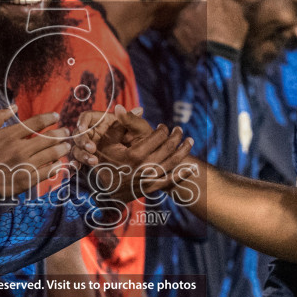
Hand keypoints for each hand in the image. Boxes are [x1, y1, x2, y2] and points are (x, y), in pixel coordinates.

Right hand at [0, 107, 70, 198]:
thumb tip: (14, 106)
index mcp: (10, 135)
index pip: (36, 123)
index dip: (49, 118)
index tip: (56, 116)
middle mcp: (20, 149)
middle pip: (48, 138)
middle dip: (60, 133)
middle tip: (66, 131)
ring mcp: (25, 165)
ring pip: (51, 154)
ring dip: (62, 149)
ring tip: (66, 146)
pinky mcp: (27, 180)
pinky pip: (47, 172)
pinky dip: (56, 167)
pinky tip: (59, 164)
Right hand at [75, 107, 194, 200]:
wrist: (103, 190)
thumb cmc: (105, 161)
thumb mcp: (108, 141)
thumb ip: (119, 124)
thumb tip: (120, 105)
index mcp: (134, 154)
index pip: (158, 136)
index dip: (163, 129)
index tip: (163, 126)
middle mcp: (144, 167)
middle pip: (169, 147)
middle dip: (177, 135)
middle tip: (179, 129)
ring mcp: (149, 179)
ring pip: (174, 161)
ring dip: (184, 149)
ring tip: (190, 141)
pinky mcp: (152, 188)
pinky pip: (172, 180)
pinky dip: (184, 173)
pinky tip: (193, 167)